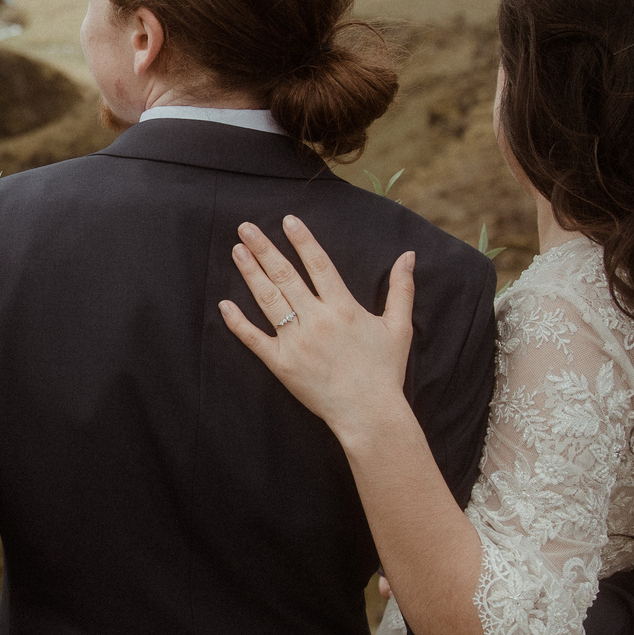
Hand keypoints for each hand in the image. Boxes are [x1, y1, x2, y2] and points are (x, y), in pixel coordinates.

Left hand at [219, 216, 417, 443]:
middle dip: (264, 249)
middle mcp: (317, 320)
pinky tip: (225, 304)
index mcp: (343, 308)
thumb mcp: (399, 327)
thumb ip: (402, 289)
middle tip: (246, 228)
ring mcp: (297, 342)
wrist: (369, 414)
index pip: (319, 265)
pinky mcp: (281, 365)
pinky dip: (238, 322)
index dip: (302, 241)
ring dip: (250, 273)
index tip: (287, 220)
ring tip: (237, 251)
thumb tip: (408, 255)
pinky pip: (254, 339)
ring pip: (268, 300)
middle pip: (286, 276)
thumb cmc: (385, 372)